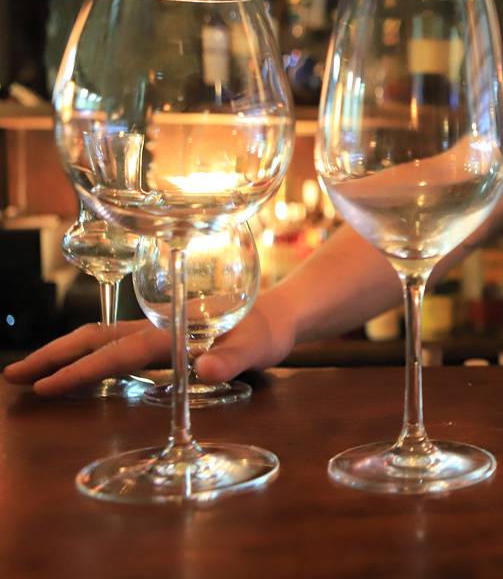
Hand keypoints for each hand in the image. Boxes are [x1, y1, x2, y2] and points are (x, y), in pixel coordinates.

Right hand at [3, 301, 297, 395]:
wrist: (279, 313)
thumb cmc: (268, 331)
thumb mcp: (259, 348)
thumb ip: (233, 358)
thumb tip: (204, 367)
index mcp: (174, 332)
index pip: (120, 354)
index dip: (83, 370)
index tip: (46, 386)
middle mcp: (159, 328)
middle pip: (97, 339)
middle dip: (54, 356)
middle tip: (14, 375)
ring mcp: (157, 331)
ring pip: (101, 339)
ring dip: (65, 354)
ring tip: (29, 372)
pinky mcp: (162, 337)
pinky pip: (115, 345)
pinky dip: (87, 354)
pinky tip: (73, 367)